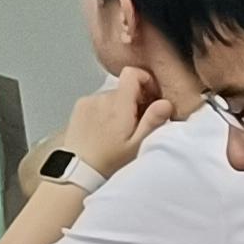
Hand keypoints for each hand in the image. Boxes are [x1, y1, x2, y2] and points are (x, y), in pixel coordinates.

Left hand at [51, 66, 172, 181]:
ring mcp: (88, 101)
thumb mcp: (137, 144)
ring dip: (120, 107)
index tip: (151, 98)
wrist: (78, 170)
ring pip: (112, 96)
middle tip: (137, 123)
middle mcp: (101, 97)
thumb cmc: (110, 160)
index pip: (132, 73)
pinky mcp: (79, 108)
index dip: (146, 80)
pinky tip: (105, 130)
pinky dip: (105, 111)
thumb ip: (153, 121)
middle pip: (124, 87)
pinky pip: (98, 102)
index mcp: (118, 104)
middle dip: (135, 100)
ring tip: (119, 130)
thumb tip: (165, 103)